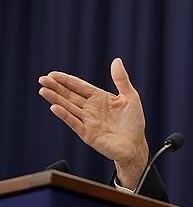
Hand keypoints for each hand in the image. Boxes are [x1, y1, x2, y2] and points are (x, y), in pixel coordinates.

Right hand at [38, 58, 148, 188]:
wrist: (136, 145)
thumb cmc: (133, 122)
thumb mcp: (130, 96)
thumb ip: (121, 79)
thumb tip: (117, 60)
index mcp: (99, 98)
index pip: (79, 86)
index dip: (66, 80)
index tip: (53, 74)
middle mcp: (90, 109)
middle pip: (70, 96)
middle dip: (56, 87)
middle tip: (42, 80)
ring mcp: (88, 121)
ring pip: (69, 108)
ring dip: (56, 99)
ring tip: (44, 91)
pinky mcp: (88, 134)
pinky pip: (75, 123)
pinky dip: (65, 115)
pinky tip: (55, 108)